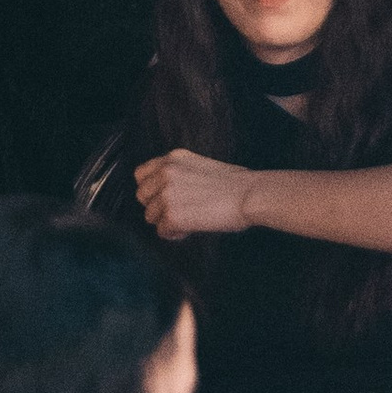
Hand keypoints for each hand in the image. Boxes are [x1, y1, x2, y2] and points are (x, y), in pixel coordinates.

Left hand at [133, 148, 252, 238]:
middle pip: (141, 196)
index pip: (140, 174)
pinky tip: (190, 229)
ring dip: (166, 222)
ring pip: (150, 216)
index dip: (150, 189)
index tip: (160, 198)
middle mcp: (165, 173)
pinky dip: (175, 234)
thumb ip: (179, 174)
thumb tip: (166, 191)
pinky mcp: (172, 215)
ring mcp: (166, 194)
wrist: (250, 194)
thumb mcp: (201, 166)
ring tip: (188, 221)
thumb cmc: (236, 183)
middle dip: (156, 207)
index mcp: (173, 158)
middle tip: (176, 213)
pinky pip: (162, 231)